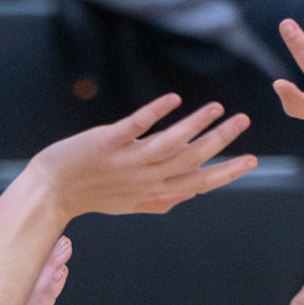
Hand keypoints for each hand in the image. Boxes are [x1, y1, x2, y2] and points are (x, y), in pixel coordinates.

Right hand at [0, 237, 70, 304]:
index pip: (17, 293)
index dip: (30, 270)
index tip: (42, 248)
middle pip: (21, 284)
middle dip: (39, 258)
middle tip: (56, 235)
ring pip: (30, 290)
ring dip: (48, 266)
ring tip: (64, 245)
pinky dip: (49, 288)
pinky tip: (61, 272)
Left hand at [30, 95, 254, 223]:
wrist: (52, 192)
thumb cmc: (91, 194)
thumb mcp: (130, 205)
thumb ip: (161, 199)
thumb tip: (189, 196)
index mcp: (153, 195)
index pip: (198, 184)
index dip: (226, 173)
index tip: (251, 161)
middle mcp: (145, 180)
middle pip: (191, 162)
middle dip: (221, 142)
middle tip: (244, 121)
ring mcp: (128, 162)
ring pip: (170, 144)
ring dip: (196, 125)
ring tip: (218, 108)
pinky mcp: (108, 143)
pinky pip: (137, 126)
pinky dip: (157, 113)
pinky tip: (174, 100)